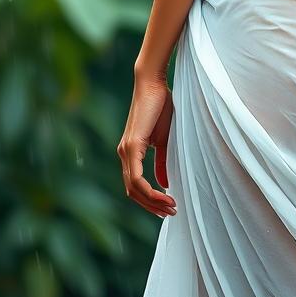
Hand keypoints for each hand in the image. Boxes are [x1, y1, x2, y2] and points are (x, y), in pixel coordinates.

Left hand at [117, 73, 177, 217]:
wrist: (152, 83)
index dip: (150, 200)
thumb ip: (162, 162)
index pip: (135, 186)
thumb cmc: (160, 106)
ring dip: (152, 202)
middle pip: (132, 192)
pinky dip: (149, 190)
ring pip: (133, 188)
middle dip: (152, 206)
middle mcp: (123, 154)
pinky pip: (136, 177)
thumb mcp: (164, 139)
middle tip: (172, 213)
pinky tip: (164, 194)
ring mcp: (125, 151)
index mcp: (130, 153)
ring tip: (171, 207)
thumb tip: (165, 184)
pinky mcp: (131, 145)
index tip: (168, 206)